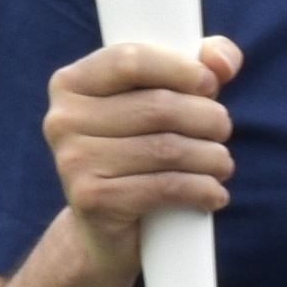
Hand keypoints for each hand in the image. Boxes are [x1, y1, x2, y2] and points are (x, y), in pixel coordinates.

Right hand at [44, 34, 244, 261]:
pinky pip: (164, 187)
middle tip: (222, 131)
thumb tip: (221, 59)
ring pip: (167, 149)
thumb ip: (198, 66)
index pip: (131, 59)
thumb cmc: (141, 149)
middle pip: (158, 107)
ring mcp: (73, 161)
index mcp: (72, 83)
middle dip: (208, 118)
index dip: (181, 68)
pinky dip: (202, 189)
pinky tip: (215, 193)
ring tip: (222, 163)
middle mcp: (63, 119)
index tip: (211, 84)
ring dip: (212, 157)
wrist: (108, 227)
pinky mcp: (92, 200)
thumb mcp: (162, 99)